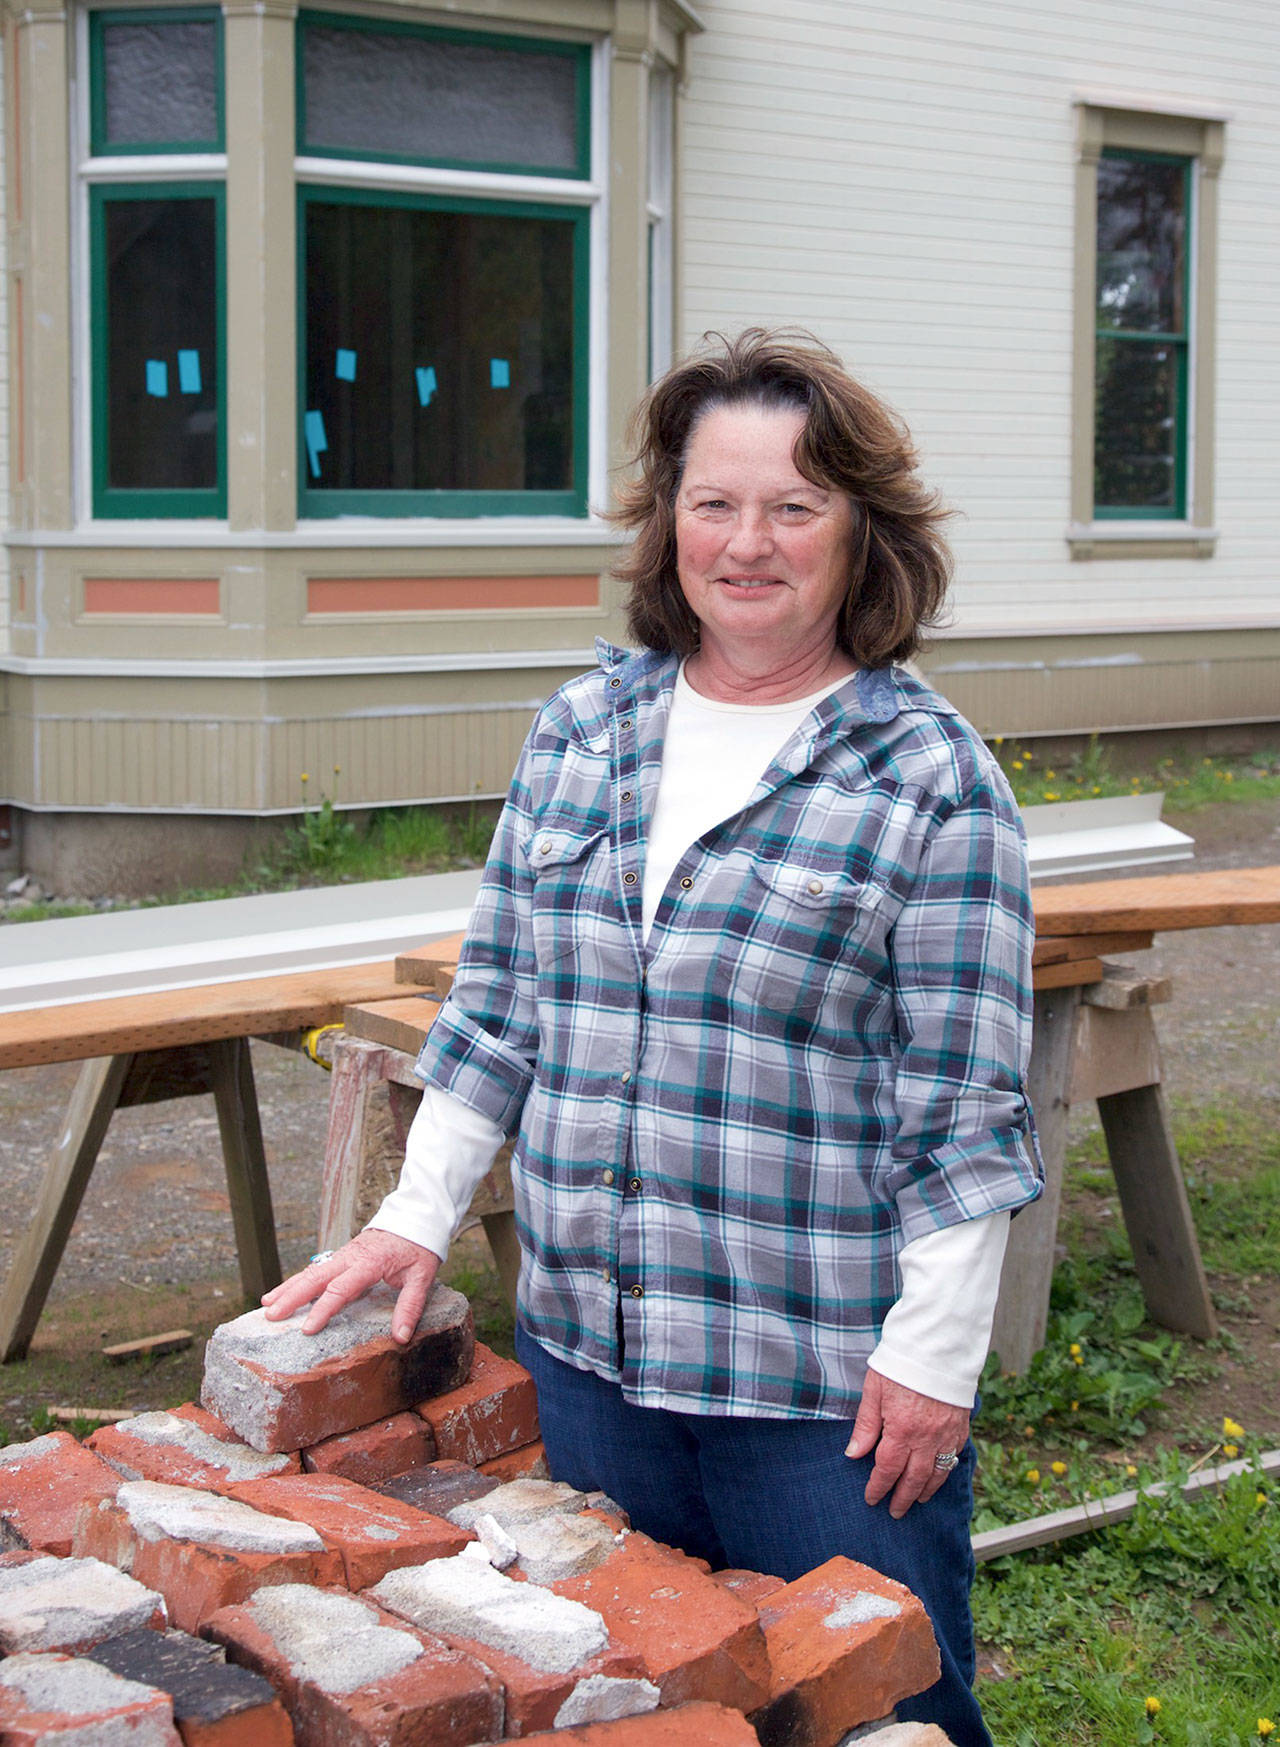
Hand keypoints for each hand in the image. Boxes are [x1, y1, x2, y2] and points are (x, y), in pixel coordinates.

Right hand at [261, 1230, 441, 1343]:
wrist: (415, 1218)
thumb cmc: (418, 1248)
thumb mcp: (422, 1277)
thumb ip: (410, 1306)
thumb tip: (401, 1337)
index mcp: (368, 1263)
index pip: (340, 1289)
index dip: (322, 1309)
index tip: (307, 1329)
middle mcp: (350, 1257)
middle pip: (315, 1278)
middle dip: (291, 1297)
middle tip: (271, 1316)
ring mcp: (343, 1255)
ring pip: (309, 1272)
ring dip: (288, 1288)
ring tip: (266, 1305)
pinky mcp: (341, 1256)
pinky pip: (314, 1269)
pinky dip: (296, 1281)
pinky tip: (281, 1293)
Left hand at [845, 1368, 970, 1517]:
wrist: (937, 1346)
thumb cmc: (900, 1364)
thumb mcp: (874, 1390)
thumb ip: (866, 1425)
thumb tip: (854, 1454)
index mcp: (901, 1430)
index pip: (887, 1470)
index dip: (878, 1487)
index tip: (872, 1499)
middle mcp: (926, 1438)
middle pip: (914, 1479)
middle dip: (903, 1499)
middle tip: (895, 1512)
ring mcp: (946, 1434)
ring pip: (937, 1473)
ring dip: (926, 1491)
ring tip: (917, 1500)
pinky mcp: (960, 1427)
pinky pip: (953, 1457)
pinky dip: (945, 1471)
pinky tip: (938, 1475)